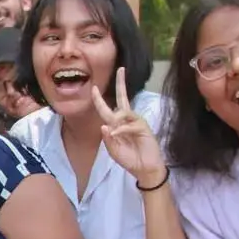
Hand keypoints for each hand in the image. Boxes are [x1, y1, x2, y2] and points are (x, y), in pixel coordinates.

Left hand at [92, 67, 166, 186]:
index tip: (94, 88)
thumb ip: (108, 139)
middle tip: (121, 69)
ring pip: (124, 111)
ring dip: (116, 120)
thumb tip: (104, 125)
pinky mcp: (143, 127)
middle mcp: (126, 120)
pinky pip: (130, 123)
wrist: (144, 169)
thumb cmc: (129, 159)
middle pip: (122, 98)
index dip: (99, 99)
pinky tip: (118, 134)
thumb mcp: (113, 151)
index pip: (106, 109)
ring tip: (115, 133)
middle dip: (121, 84)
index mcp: (116, 125)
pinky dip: (122, 128)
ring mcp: (136, 122)